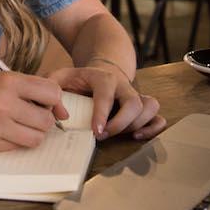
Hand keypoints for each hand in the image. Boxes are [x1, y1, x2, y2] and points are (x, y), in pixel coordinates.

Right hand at [0, 72, 69, 151]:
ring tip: (19, 125)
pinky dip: (16, 141)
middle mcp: (3, 103)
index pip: (52, 93)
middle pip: (47, 120)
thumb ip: (33, 91)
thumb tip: (63, 113)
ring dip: (33, 133)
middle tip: (30, 115)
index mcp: (8, 81)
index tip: (45, 103)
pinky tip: (4, 131)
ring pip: (37, 138)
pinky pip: (19, 147)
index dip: (53, 100)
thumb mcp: (1, 80)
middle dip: (43, 120)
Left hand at [44, 62, 165, 142]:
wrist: (98, 72)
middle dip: (121, 123)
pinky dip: (153, 128)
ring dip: (137, 125)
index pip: (106, 95)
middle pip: (134, 103)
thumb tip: (60, 114)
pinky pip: (158, 116)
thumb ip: (52, 90)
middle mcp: (123, 86)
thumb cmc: (78, 80)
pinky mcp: (142, 107)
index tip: (96, 132)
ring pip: (149, 107)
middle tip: (103, 135)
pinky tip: (137, 137)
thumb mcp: (60, 78)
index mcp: (103, 78)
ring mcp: (135, 95)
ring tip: (120, 136)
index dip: (102, 114)